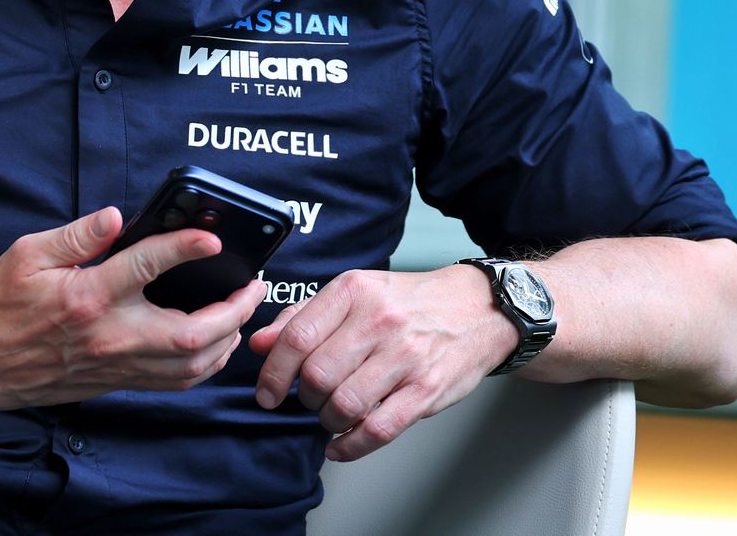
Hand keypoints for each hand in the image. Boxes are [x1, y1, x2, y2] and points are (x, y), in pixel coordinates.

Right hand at [0, 206, 268, 412]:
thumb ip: (76, 235)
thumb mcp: (26, 255)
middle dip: (233, 309)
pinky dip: (204, 364)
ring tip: (242, 310)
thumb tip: (115, 216)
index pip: (148, 268)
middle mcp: (110, 336)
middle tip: (253, 283)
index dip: (185, 249)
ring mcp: (116, 364)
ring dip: (227, 339)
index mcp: (88, 297)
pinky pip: (174, 382)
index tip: (212, 239)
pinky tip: (214, 343)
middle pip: (191, 332)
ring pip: (190, 365)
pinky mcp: (116, 381)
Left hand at [248, 266, 517, 461]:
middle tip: (310, 400)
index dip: (274, 372)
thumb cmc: (409, 303)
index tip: (267, 393)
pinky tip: (341, 444)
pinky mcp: (428, 389)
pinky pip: (379, 429)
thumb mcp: (355, 294)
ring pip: (344, 404)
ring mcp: (406, 356)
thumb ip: (303, 317)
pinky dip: (350, 446)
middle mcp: (380, 320)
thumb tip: (259, 344)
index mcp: (354, 291)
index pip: (297, 336)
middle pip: (317, 375)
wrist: (477, 308)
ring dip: (327, 421)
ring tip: (331, 416)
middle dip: (304, 398)